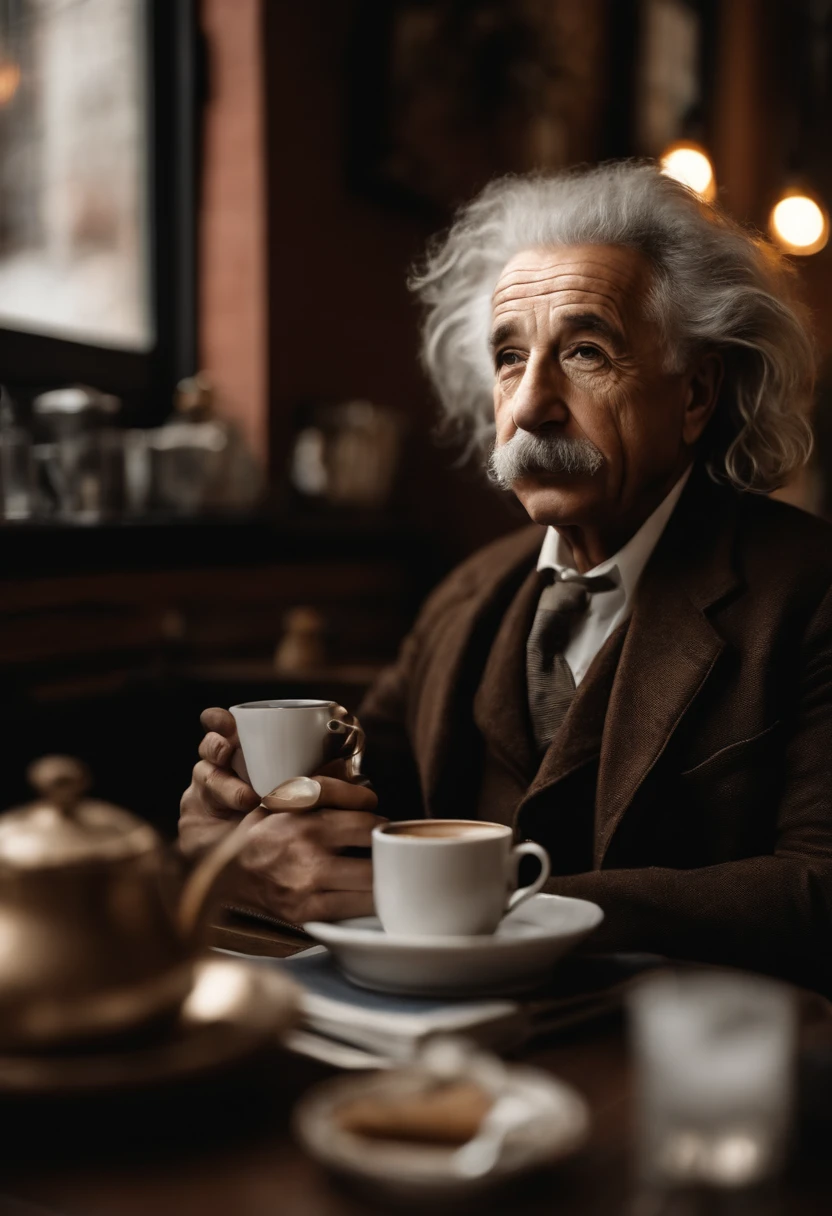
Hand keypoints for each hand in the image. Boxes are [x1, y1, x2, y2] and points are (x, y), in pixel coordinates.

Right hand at [179, 707, 383, 922]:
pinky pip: (353, 910)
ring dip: (381, 878)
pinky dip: (366, 902)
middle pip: (375, 855)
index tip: (378, 824)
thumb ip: (327, 787)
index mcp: (307, 822)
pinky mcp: (305, 913)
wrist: (225, 871)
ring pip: (371, 887)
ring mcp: (307, 889)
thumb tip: (366, 789)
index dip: (380, 822)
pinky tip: (364, 893)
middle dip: (385, 852)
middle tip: (385, 850)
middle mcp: (309, 856)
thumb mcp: (287, 796)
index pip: (368, 820)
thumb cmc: (260, 829)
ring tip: (379, 871)